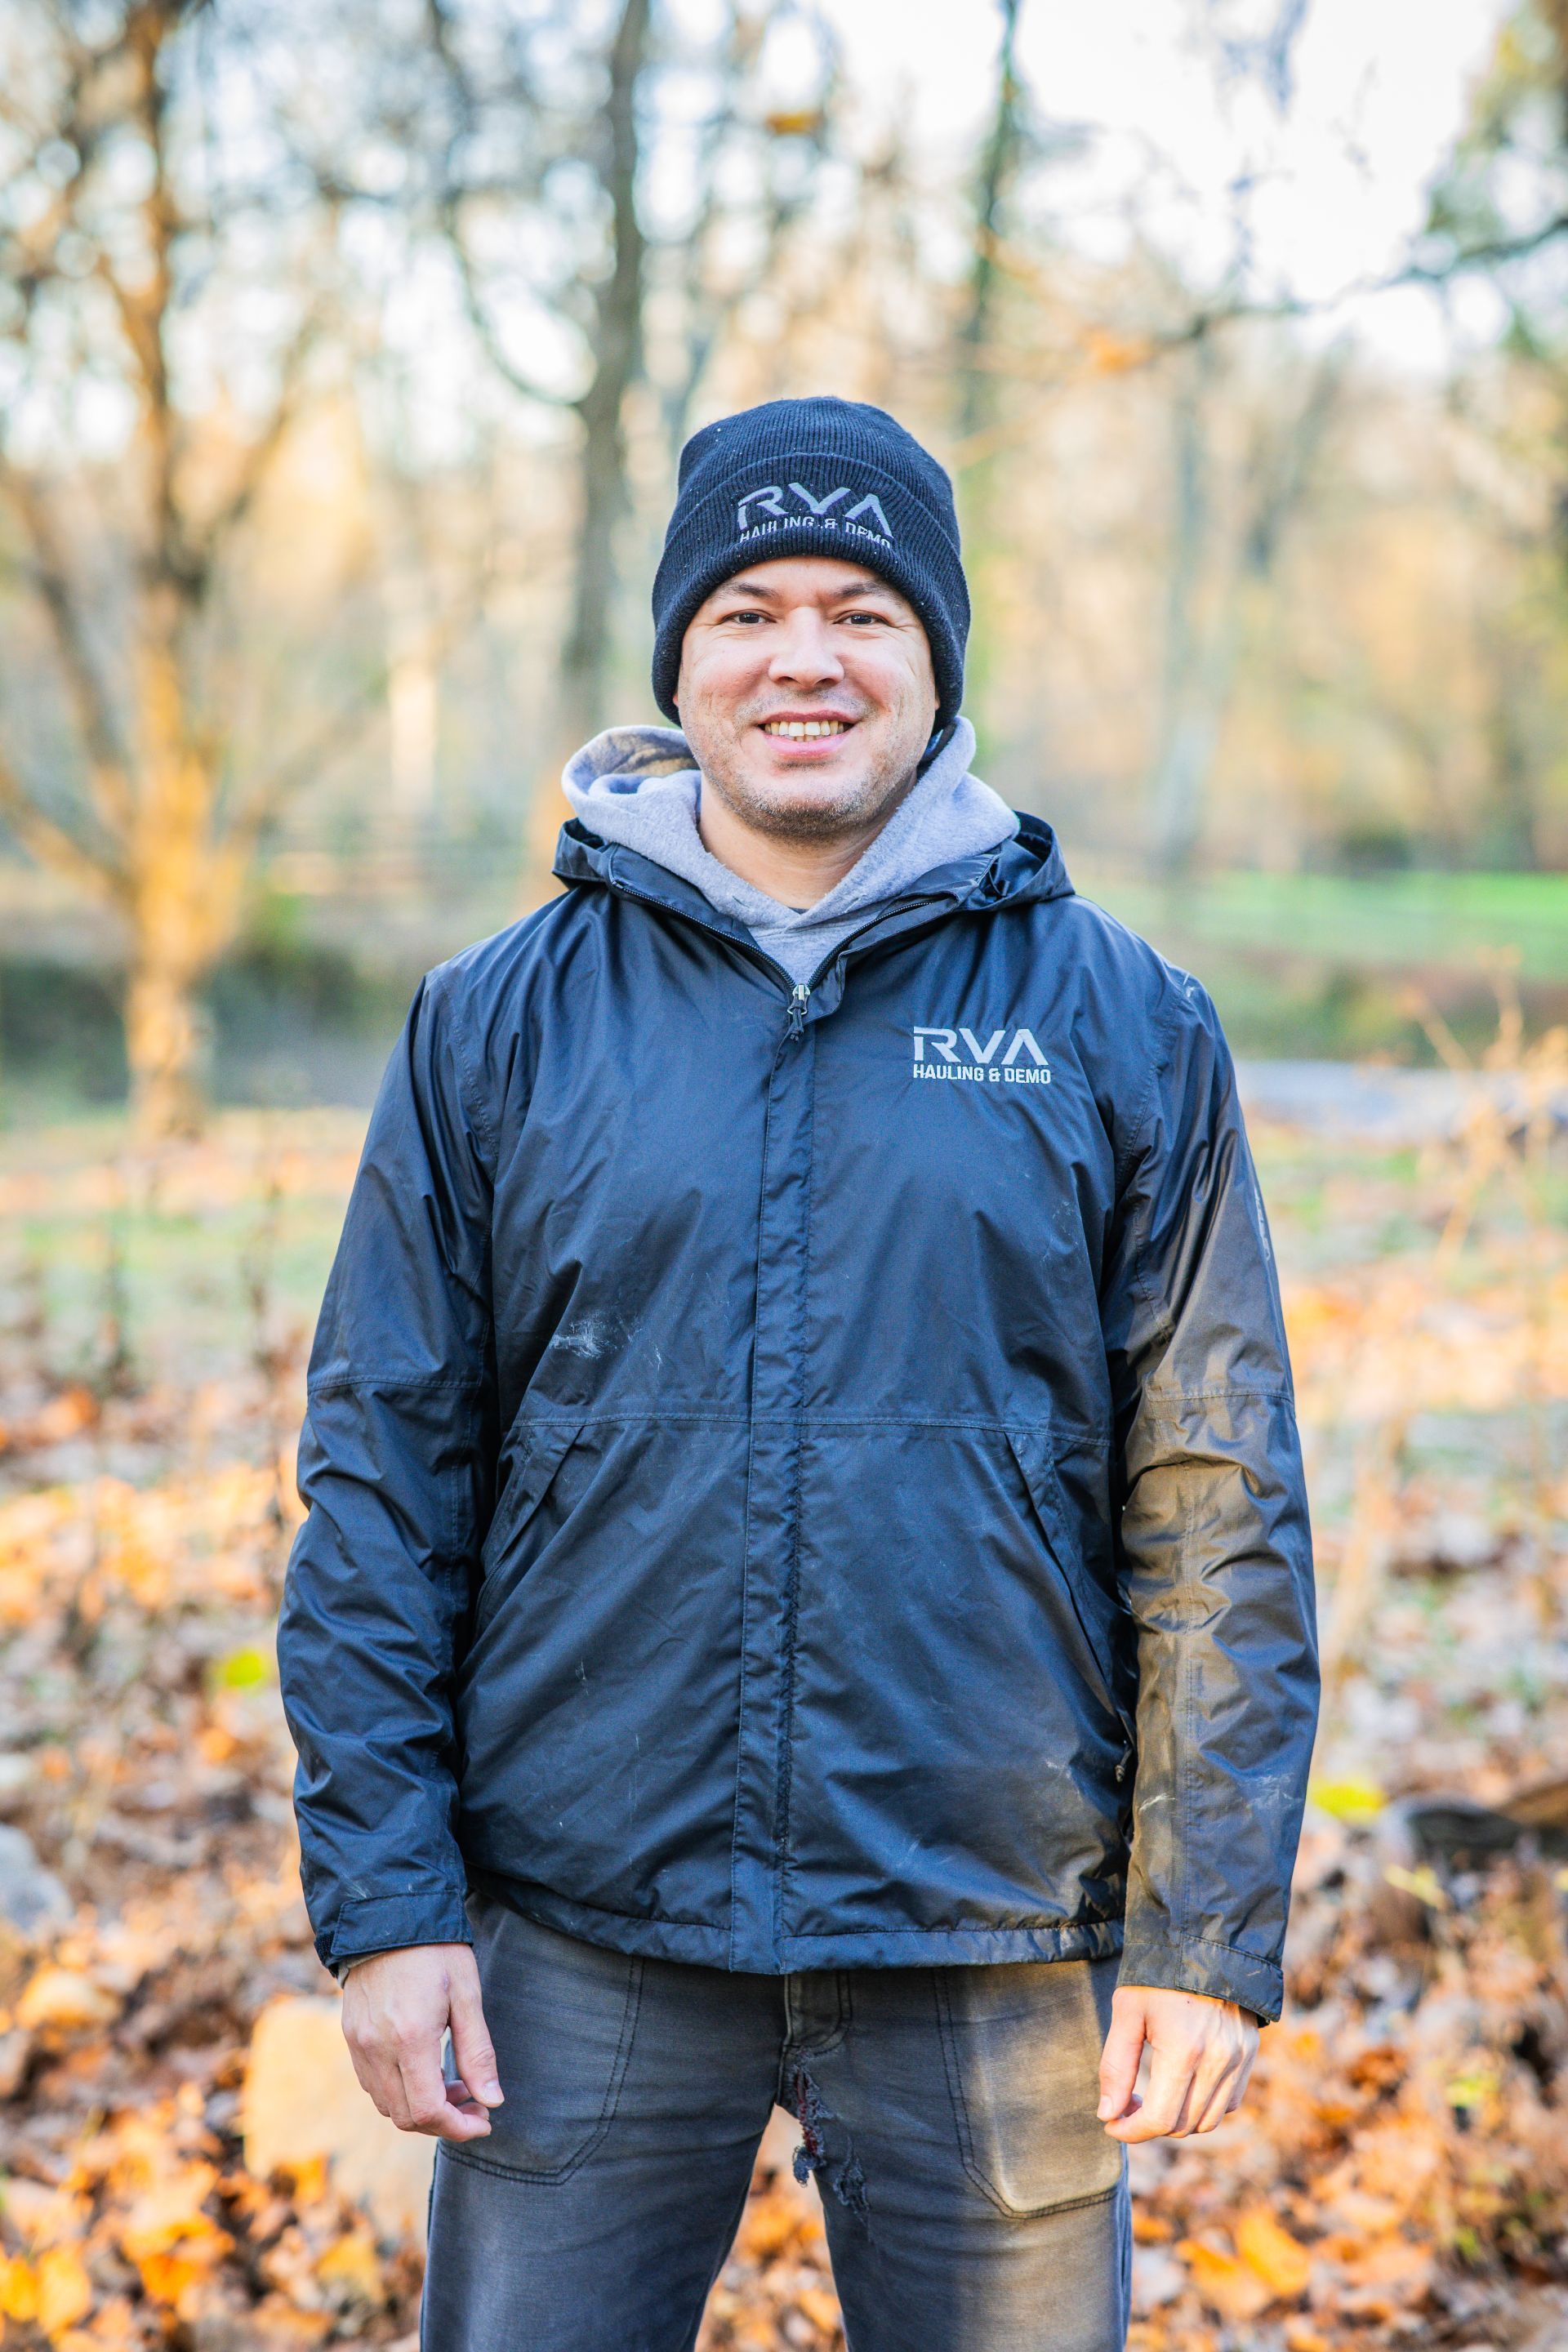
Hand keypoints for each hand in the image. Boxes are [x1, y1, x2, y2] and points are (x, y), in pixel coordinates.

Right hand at [340, 1942, 502, 2141]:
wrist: (388, 1914)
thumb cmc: (435, 1950)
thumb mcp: (467, 1994)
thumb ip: (478, 2052)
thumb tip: (492, 2100)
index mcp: (410, 2037)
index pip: (429, 2110)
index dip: (459, 2127)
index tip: (484, 2120)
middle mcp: (377, 2048)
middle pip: (406, 2117)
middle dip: (444, 2122)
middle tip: (475, 2103)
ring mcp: (359, 2045)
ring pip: (387, 2105)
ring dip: (421, 2108)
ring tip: (454, 2085)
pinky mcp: (351, 2037)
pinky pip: (373, 2084)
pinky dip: (400, 2092)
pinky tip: (426, 2070)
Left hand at [1097, 1984, 1256, 2142]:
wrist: (1203, 1939)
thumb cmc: (1158, 1975)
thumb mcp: (1127, 2011)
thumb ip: (1116, 2066)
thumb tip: (1107, 2114)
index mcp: (1185, 2050)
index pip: (1160, 2120)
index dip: (1131, 2131)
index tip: (1111, 2123)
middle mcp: (1218, 2060)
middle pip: (1183, 2126)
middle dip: (1149, 2125)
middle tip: (1127, 2106)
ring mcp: (1239, 2059)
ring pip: (1207, 2121)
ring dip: (1177, 2121)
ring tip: (1153, 2098)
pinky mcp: (1249, 2054)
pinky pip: (1228, 2103)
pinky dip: (1204, 2107)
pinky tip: (1183, 2086)